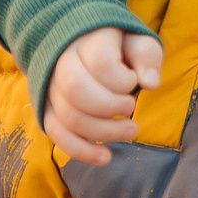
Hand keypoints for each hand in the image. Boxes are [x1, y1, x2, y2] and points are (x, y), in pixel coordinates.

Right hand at [45, 28, 161, 164]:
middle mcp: (62, 62)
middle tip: (132, 109)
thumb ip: (146, 57)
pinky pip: (56, 134)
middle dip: (109, 107)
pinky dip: (81, 150)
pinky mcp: (47, 109)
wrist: (83, 47)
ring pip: (67, 115)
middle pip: (75, 89)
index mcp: (87, 40)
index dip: (122, 80)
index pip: (100, 62)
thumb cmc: (118, 47)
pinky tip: (105, 157)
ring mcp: (51, 87)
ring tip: (131, 131)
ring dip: (102, 131)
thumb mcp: (138, 42)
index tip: (134, 82)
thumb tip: (150, 83)